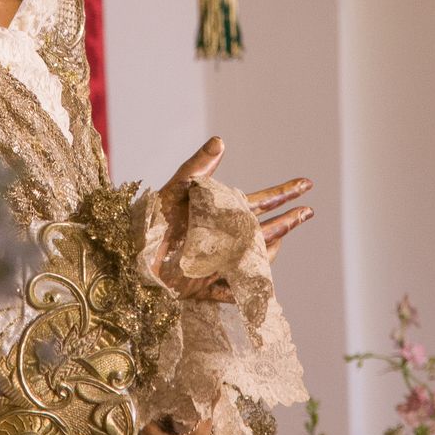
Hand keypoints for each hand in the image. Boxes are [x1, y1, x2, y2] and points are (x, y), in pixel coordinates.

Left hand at [155, 136, 313, 301]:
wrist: (125, 256)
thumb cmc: (149, 219)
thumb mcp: (175, 189)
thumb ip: (198, 167)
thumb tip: (220, 139)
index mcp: (218, 212)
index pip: (259, 201)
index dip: (283, 192)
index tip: (306, 183)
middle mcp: (221, 238)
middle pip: (264, 229)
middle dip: (288, 220)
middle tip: (309, 210)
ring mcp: (215, 263)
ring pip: (254, 260)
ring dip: (270, 252)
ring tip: (279, 239)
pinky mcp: (201, 288)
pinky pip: (229, 294)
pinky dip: (240, 294)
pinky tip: (257, 294)